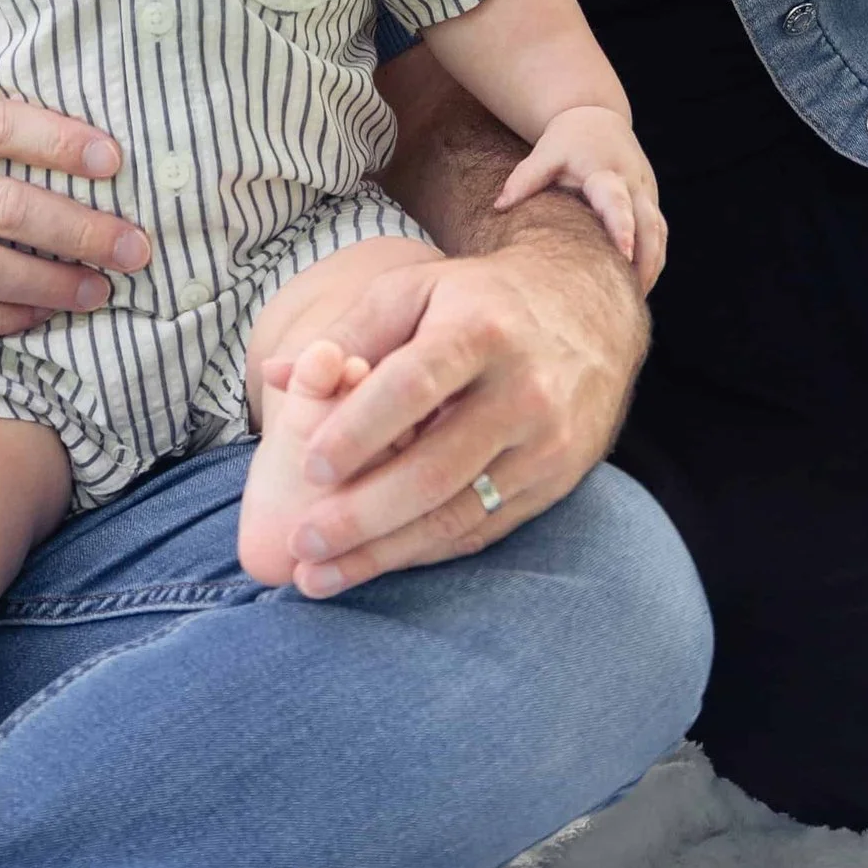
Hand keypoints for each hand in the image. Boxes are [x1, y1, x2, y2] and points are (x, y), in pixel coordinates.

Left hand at [252, 199, 647, 598]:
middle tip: (300, 541)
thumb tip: (279, 375)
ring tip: (319, 576)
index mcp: (479, 331)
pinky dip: (423, 552)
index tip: (309, 468)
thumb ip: (346, 334)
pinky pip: (482, 529)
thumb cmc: (477, 302)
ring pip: (458, 512)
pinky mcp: (555, 482)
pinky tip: (374, 564)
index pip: (414, 387)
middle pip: (435, 468)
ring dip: (384, 552)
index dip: (359, 431)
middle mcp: (522, 390)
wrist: (587, 313)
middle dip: (362, 514)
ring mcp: (545, 443)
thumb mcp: (414, 291)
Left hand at [494, 114, 666, 292]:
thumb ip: (525, 178)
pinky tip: (638, 285)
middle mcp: (634, 183)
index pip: (617, 202)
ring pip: (659, 234)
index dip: (622, 228)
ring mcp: (647, 193)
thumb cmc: (568, 139)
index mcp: (607, 172)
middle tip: (634, 294)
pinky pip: (659, 234)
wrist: (597, 117)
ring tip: (634, 298)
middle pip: (650, 225)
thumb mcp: (546, 152)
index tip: (625, 255)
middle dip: (646, 260)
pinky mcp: (651, 201)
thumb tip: (499, 206)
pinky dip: (653, 259)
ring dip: (652, 266)